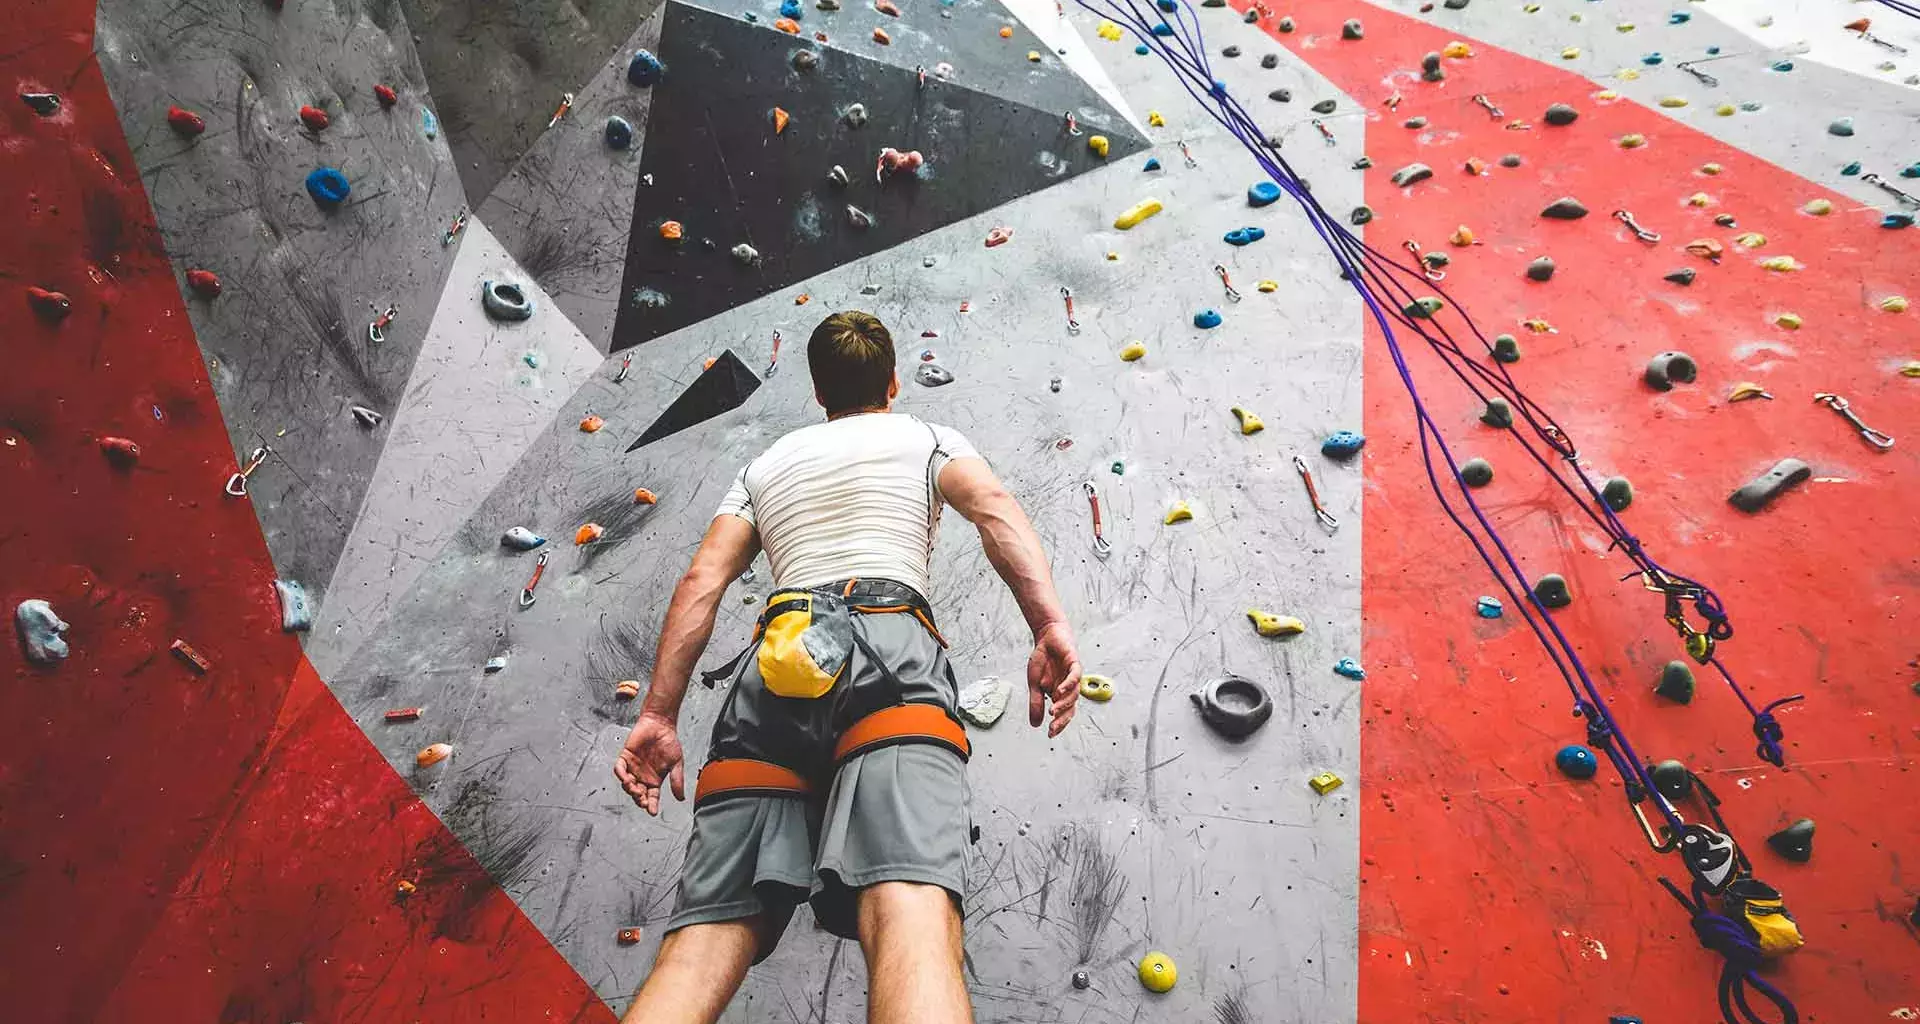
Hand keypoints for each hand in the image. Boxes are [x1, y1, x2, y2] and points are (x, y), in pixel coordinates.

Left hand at [614, 711, 685, 814]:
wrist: (661, 724)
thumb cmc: (669, 742)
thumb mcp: (677, 763)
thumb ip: (677, 780)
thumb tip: (681, 798)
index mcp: (655, 779)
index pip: (652, 797)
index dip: (651, 805)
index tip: (652, 812)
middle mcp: (643, 776)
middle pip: (638, 793)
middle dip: (639, 799)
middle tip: (643, 801)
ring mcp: (633, 767)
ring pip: (627, 784)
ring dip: (630, 789)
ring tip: (635, 789)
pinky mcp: (626, 757)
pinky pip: (619, 769)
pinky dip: (621, 775)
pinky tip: (626, 779)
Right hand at [1026, 622, 1081, 736]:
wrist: (1046, 637)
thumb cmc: (1043, 660)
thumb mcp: (1035, 684)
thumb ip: (1036, 703)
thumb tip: (1036, 724)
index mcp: (1060, 694)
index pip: (1063, 713)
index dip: (1058, 724)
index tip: (1050, 734)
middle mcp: (1069, 687)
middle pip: (1070, 707)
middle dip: (1062, 719)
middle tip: (1053, 728)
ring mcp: (1073, 676)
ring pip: (1074, 694)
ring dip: (1064, 704)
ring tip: (1053, 710)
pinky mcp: (1074, 663)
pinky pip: (1075, 676)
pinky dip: (1068, 685)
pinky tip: (1060, 691)